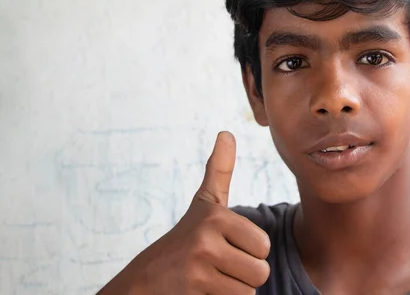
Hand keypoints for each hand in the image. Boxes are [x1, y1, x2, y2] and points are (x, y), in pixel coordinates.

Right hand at [97, 131, 270, 294]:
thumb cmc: (184, 241)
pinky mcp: (193, 293)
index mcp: (216, 216)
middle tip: (216, 267)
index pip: (264, 247)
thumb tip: (226, 133)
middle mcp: (206, 240)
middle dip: (242, 275)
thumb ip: (219, 171)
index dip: (249, 253)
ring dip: (232, 291)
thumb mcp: (203, 204)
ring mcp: (198, 270)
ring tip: (209, 280)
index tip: (224, 247)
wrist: (144, 281)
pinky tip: (201, 293)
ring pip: (248, 292)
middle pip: (260, 272)